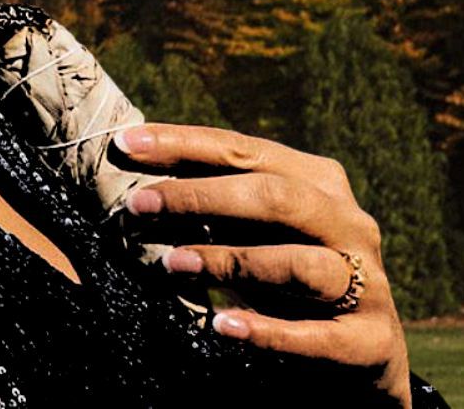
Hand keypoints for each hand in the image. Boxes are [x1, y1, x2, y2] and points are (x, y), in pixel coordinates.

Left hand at [114, 123, 410, 407]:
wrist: (365, 354)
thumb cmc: (293, 278)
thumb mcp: (260, 232)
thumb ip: (216, 208)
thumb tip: (140, 184)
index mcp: (320, 182)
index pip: (244, 151)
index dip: (184, 144)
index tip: (128, 143)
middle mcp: (349, 222)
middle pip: (274, 196)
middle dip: (199, 197)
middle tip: (138, 205)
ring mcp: (367, 282)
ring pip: (295, 264)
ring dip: (228, 261)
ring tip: (170, 265)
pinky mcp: (370, 341)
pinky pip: (316, 336)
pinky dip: (266, 330)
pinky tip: (220, 325)